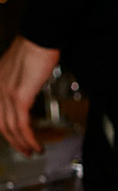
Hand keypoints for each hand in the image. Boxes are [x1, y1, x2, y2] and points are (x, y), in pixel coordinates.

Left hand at [0, 36, 60, 156]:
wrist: (40, 38)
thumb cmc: (35, 48)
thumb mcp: (21, 68)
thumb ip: (19, 82)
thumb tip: (26, 91)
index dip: (6, 131)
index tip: (16, 139)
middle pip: (1, 125)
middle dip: (13, 142)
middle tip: (25, 151)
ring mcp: (6, 93)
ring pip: (10, 128)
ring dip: (23, 144)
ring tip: (33, 151)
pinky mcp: (19, 96)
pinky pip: (22, 124)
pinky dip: (29, 138)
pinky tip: (36, 144)